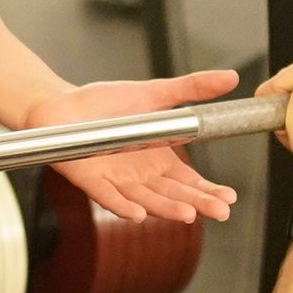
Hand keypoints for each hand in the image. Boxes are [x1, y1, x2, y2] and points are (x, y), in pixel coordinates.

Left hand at [21, 72, 241, 225]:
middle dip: (198, 204)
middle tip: (220, 211)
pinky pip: (108, 196)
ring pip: (146, 200)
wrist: (62, 104)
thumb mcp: (155, 92)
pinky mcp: (90, 180)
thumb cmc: (105, 103)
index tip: (229, 198)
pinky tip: (138, 214)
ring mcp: (116, 180)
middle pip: (174, 195)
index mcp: (159, 159)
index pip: (190, 182)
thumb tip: (231, 78)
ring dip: (167, 209)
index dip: (210, 190)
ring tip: (188, 214)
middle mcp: (141, 176)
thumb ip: (192, 88)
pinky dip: (122, 205)